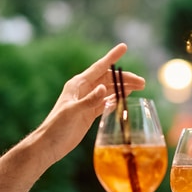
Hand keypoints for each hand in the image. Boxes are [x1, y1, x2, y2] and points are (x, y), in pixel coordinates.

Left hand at [36, 43, 145, 160]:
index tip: (124, 47)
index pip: (99, 67)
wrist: (49, 145)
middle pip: (108, 79)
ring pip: (109, 90)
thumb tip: (104, 88)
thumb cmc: (56, 126)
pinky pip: (106, 103)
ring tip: (139, 88)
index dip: (112, 57)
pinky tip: (126, 98)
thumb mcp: (72, 112)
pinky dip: (116, 100)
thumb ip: (89, 100)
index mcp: (77, 84)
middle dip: (124, 78)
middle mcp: (83, 90)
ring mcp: (87, 102)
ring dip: (122, 88)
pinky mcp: (89, 114)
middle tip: (142, 82)